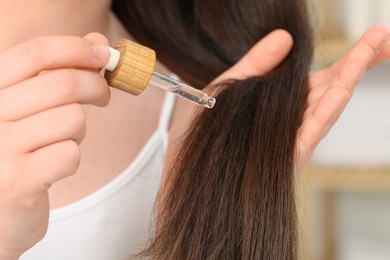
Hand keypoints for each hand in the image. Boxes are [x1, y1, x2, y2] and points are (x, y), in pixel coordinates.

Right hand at [0, 33, 109, 258]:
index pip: (35, 52)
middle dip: (96, 86)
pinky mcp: (18, 181)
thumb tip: (98, 41)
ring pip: (72, 119)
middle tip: (103, 95)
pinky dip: (71, 158)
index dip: (77, 48)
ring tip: (62, 139)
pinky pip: (70, 154)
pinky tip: (53, 166)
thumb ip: (59, 71)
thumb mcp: (29, 106)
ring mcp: (0, 149)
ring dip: (79, 130)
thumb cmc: (16, 152)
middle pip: (63, 84)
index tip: (104, 53)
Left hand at [195, 27, 388, 170]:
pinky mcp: (289, 155)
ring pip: (329, 103)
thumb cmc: (207, 130)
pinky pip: (312, 128)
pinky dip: (328, 106)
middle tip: (384, 35)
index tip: (371, 38)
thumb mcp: (230, 86)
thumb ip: (257, 63)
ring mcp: (294, 137)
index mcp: (284, 102)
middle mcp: (294, 119)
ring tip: (377, 45)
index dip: (347, 58)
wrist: (190, 171)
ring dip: (352, 74)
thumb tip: (285, 37)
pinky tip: (343, 87)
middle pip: (334, 86)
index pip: (322, 77)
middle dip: (361, 61)